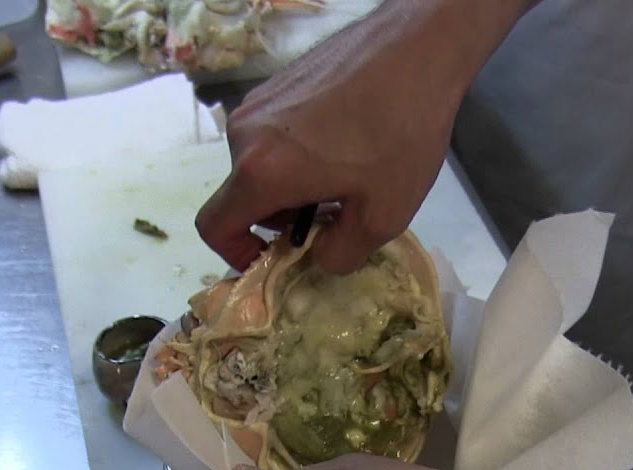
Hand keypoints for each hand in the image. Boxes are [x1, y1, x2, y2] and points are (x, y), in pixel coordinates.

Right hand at [195, 0, 533, 272]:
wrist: (417, 49)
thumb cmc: (401, 134)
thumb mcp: (383, 215)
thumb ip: (340, 254)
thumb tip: (320, 257)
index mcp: (260, 172)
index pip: (214, 226)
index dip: (236, 254)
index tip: (276, 255)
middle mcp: (245, 134)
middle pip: (243, 194)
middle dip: (282, 216)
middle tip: (335, 214)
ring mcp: (259, 102)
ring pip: (261, 163)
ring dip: (293, 183)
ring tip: (347, 176)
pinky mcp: (277, 81)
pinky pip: (274, 134)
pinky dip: (298, 152)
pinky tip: (346, 142)